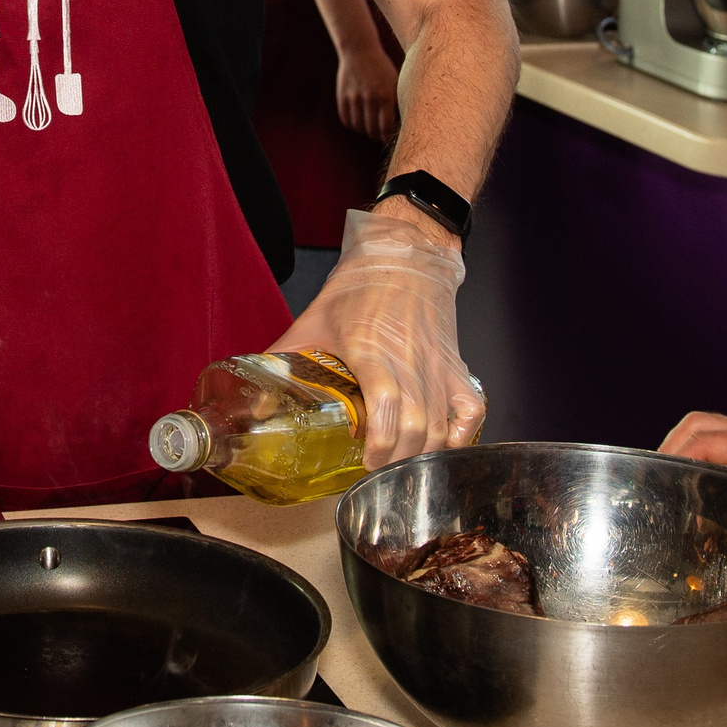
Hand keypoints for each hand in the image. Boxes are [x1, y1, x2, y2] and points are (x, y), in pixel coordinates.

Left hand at [276, 209, 482, 465]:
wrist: (406, 256)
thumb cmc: (360, 287)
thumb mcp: (314, 319)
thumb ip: (284, 358)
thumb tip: (254, 400)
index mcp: (370, 348)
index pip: (385, 403)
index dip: (380, 440)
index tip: (366, 461)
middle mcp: (409, 360)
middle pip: (416, 424)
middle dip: (398, 458)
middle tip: (377, 471)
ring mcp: (437, 365)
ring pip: (442, 424)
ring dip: (424, 453)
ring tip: (401, 464)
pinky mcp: (457, 365)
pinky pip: (471, 409)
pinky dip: (462, 435)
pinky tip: (443, 447)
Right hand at [334, 44, 399, 141]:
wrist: (360, 50)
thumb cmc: (382, 68)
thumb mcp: (395, 82)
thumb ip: (397, 102)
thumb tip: (399, 124)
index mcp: (386, 96)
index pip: (386, 127)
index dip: (387, 137)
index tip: (388, 139)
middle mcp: (370, 98)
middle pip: (371, 130)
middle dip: (376, 135)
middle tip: (378, 134)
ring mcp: (354, 98)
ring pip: (358, 126)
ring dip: (363, 130)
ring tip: (368, 127)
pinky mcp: (342, 96)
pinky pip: (346, 119)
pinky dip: (352, 124)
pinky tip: (358, 120)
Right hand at [660, 411, 726, 510]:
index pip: (705, 442)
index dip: (677, 458)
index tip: (661, 477)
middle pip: (695, 426)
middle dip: (669, 447)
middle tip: (657, 473)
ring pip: (703, 426)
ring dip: (681, 444)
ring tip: (671, 471)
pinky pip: (717, 434)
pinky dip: (698, 447)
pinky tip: (700, 468)